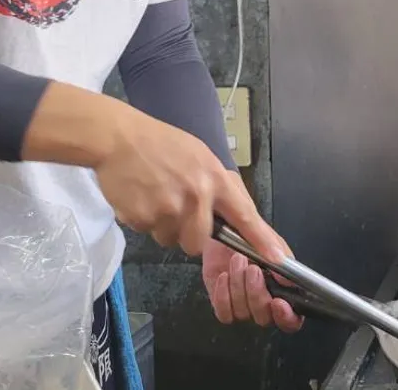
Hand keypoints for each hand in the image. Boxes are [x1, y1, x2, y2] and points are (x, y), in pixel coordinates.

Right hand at [88, 100, 278, 257]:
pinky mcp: (144, 218)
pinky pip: (148, 232)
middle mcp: (196, 196)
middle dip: (186, 231)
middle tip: (173, 205)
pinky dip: (143, 220)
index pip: (245, 215)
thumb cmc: (159, 143)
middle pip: (198, 242)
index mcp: (213, 178)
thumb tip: (231, 213)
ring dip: (163, 226)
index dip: (262, 240)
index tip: (279, 259)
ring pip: (171, 239)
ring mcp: (169, 209)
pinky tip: (140, 195)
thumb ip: (216, 184)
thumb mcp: (198, 154)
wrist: (118, 138)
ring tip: (154, 194)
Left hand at [202, 235, 303, 331]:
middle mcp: (264, 299)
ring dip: (239, 286)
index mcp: (283, 287)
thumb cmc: (248, 232)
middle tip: (253, 269)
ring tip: (237, 260)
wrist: (221, 227)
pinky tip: (224, 275)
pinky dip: (223, 295)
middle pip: (264, 319)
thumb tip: (287, 277)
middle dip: (257, 294)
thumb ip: (278, 256)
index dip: (286, 317)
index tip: (278, 302)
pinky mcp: (223, 301)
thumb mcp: (268, 238)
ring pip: (243, 314)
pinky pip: (224, 313)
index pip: (292, 318)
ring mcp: (242, 303)